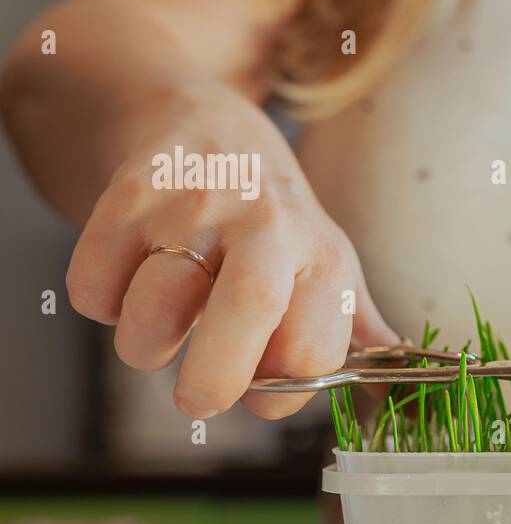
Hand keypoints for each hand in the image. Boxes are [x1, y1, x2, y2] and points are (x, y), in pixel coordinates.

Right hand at [65, 84, 397, 419]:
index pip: (312, 349)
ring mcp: (197, 201)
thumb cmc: (273, 219)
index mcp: (324, 256)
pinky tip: (129, 284)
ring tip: (161, 331)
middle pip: (249, 305)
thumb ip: (359, 336)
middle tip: (198, 401)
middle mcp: (269, 222)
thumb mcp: (329, 266)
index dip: (283, 393)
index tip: (263, 388)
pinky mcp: (131, 191)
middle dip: (215, 379)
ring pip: (154, 309)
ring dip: (145, 347)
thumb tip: (401, 397)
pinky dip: (100, 305)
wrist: (204, 121)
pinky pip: (95, 284)